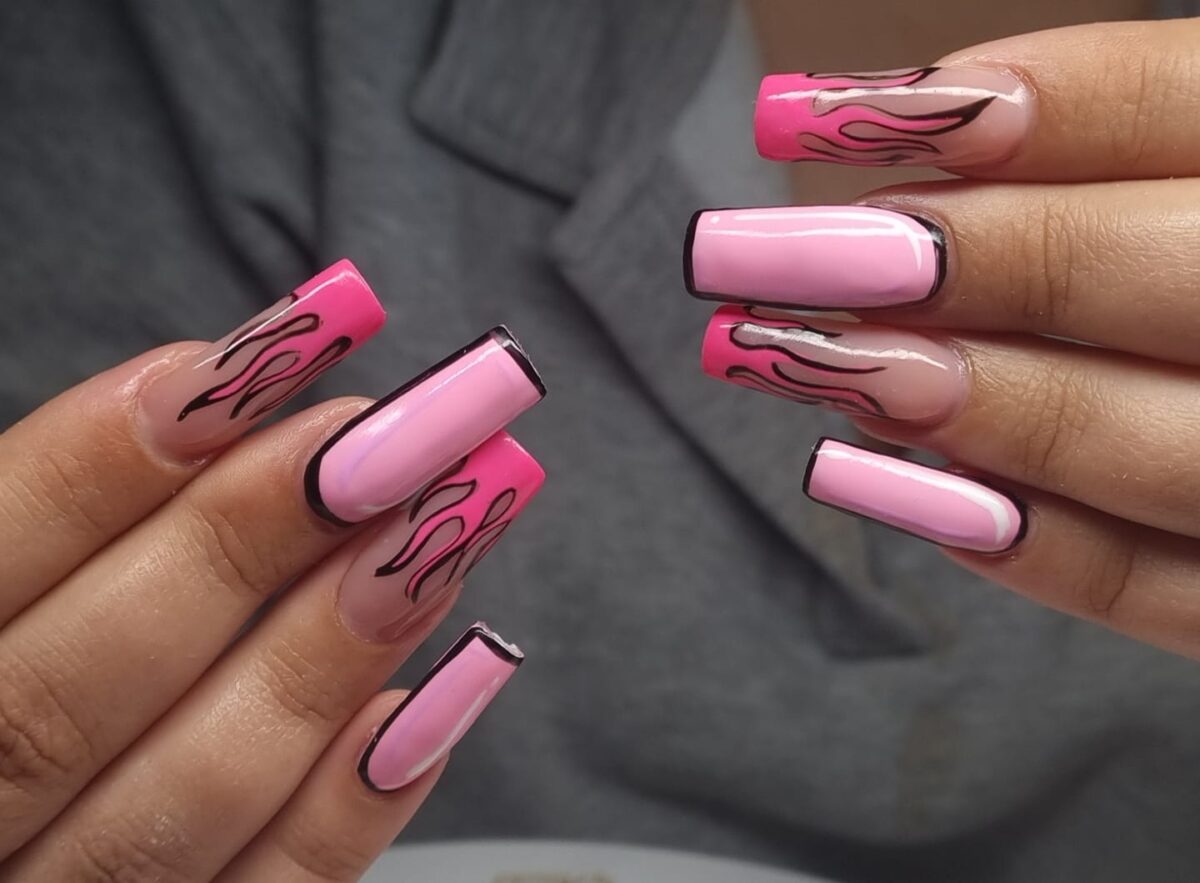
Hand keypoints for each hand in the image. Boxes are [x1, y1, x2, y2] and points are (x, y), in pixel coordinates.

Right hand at [0, 260, 543, 878]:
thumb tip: (219, 391)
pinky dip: (363, 795)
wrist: (23, 832)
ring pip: (195, 791)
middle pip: (85, 688)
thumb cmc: (16, 679)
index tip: (260, 355)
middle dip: (250, 539)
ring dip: (336, 645)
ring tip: (455, 522)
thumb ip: (60, 533)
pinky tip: (459, 675)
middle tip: (397, 427)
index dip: (105, 460)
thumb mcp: (12, 583)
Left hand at [686, 19, 1199, 658]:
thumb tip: (915, 128)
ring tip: (797, 358)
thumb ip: (1111, 152)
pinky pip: (1161, 591)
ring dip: (963, 398)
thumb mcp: (1197, 178)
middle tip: (746, 253)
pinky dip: (1022, 542)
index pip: (1183, 100)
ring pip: (1155, 441)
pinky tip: (871, 479)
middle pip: (1148, 270)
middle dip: (943, 258)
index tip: (804, 114)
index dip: (997, 103)